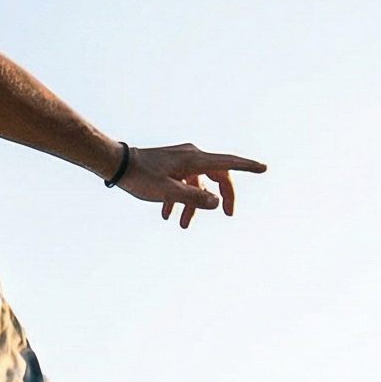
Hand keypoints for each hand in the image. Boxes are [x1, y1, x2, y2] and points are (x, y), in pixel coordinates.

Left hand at [113, 143, 265, 227]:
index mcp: (194, 159)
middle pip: (216, 175)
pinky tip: (168, 215)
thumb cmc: (140, 177)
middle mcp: (191, 156)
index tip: (264, 169)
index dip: (247, 166)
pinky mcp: (170, 166)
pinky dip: (179, 198)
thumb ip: (193, 198)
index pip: (227, 163)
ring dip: (193, 204)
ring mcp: (180, 160)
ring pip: (196, 183)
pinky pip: (182, 182)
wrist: (116, 165)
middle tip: (227, 214)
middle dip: (221, 196)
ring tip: (182, 225)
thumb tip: (216, 202)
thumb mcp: (167, 192)